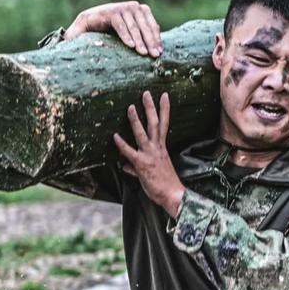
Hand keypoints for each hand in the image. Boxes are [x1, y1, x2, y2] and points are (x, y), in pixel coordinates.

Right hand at [64, 0, 161, 56]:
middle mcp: (132, 7)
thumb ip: (143, 35)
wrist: (89, 23)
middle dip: (150, 42)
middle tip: (154, 55)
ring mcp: (121, 7)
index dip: (156, 38)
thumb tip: (160, 46)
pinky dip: (126, 36)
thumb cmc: (112, 29)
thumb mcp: (130, 32)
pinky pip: (120, 25)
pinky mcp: (110, 12)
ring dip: (139, 41)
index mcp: (140, 10)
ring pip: (134, 26)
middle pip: (144, 26)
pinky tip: (130, 46)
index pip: (152, 25)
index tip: (160, 52)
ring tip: (143, 53)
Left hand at [113, 91, 184, 216]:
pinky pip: (130, 152)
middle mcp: (157, 148)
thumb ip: (136, 167)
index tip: (164, 96)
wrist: (173, 195)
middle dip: (151, 107)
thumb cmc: (165, 186)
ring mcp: (150, 155)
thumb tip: (125, 166)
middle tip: (147, 93)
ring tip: (130, 107)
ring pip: (143, 133)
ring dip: (136, 119)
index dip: (164, 109)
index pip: (164, 124)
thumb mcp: (151, 173)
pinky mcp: (142, 164)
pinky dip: (122, 144)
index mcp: (162, 148)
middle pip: (155, 123)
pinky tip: (115, 136)